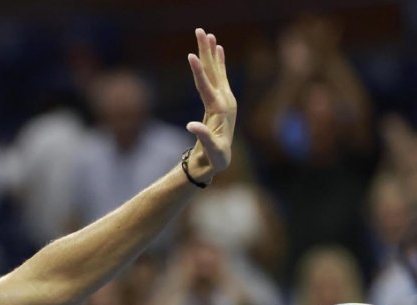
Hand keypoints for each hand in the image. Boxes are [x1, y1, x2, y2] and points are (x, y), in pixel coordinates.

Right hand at [186, 28, 236, 181]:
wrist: (221, 161)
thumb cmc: (215, 158)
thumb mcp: (211, 150)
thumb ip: (203, 137)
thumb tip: (191, 125)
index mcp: (220, 110)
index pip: (207, 87)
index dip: (199, 72)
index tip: (191, 56)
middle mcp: (224, 100)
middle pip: (214, 72)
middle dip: (206, 51)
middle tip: (200, 31)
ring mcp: (225, 99)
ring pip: (216, 71)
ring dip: (211, 52)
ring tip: (207, 34)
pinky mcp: (221, 100)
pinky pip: (219, 77)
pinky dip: (218, 62)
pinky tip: (218, 50)